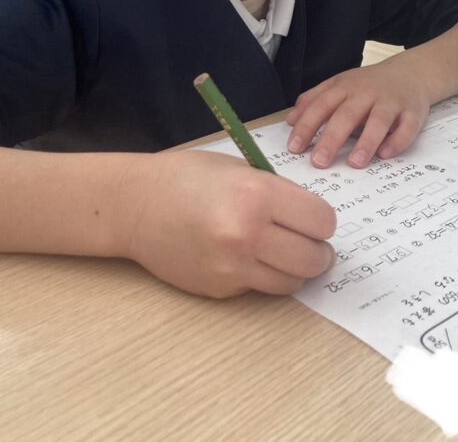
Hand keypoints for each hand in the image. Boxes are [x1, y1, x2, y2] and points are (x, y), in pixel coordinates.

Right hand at [118, 150, 336, 298]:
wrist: (136, 205)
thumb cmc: (187, 177)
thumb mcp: (238, 169)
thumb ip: (277, 192)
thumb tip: (311, 218)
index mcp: (256, 195)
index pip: (320, 221)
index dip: (322, 220)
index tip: (314, 218)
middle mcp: (248, 234)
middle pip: (313, 257)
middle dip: (318, 250)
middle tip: (311, 242)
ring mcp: (233, 267)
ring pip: (293, 281)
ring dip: (296, 268)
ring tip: (285, 252)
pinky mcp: (220, 289)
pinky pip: (261, 288)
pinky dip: (264, 275)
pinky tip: (248, 256)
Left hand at [285, 56, 429, 168]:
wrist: (410, 73)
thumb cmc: (369, 85)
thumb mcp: (339, 85)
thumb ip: (314, 100)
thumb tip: (290, 120)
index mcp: (345, 86)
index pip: (322, 105)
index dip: (307, 126)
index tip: (294, 147)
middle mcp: (367, 92)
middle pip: (347, 114)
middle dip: (332, 138)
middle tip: (319, 162)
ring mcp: (391, 101)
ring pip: (379, 120)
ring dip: (366, 141)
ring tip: (354, 163)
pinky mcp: (413, 112)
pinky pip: (407, 127)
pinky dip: (397, 141)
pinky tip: (385, 155)